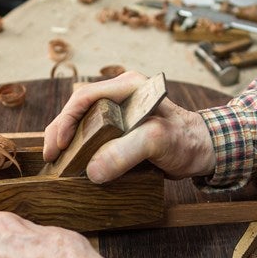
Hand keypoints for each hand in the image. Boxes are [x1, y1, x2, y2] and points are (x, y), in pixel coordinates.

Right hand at [43, 71, 217, 182]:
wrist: (205, 151)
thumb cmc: (187, 140)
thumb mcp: (157, 142)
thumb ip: (126, 152)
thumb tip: (93, 170)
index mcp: (128, 87)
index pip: (85, 97)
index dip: (65, 120)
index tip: (59, 145)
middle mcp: (121, 95)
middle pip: (78, 109)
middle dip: (60, 131)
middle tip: (51, 156)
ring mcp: (120, 112)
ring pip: (83, 122)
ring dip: (68, 141)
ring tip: (57, 161)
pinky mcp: (122, 129)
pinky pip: (94, 135)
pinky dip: (81, 148)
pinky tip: (74, 162)